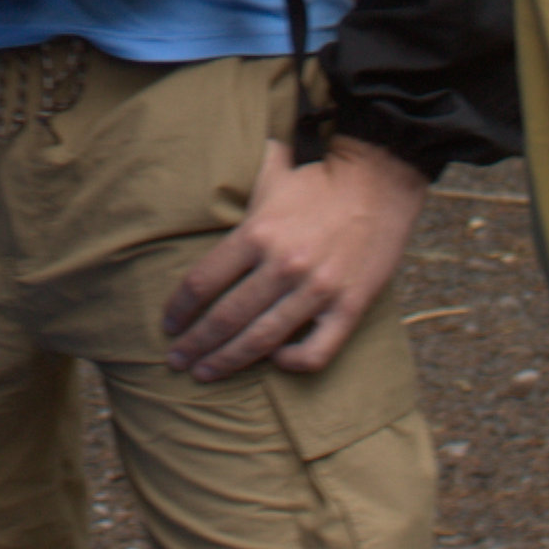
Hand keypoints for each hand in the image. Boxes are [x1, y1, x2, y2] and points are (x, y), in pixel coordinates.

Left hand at [158, 134, 424, 380]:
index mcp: (257, 233)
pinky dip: (291, 363)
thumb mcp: (268, 174)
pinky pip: (315, 352)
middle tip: (177, 360)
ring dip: (227, 360)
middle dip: (195, 344)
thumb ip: (235, 186)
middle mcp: (283, 265)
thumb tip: (201, 177)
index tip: (169, 324)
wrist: (380, 181)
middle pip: (225, 318)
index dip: (179, 308)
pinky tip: (275, 362)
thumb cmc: (317, 179)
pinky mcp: (349, 307)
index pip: (203, 282)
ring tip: (205, 373)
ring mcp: (317, 290)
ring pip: (261, 340)